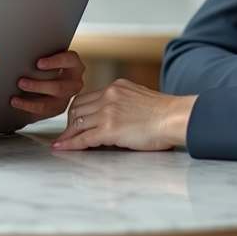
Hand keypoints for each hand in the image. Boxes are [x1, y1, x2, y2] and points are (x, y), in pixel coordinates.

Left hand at [11, 50, 84, 118]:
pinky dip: (27, 106)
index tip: (39, 63)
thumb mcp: (50, 59)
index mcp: (74, 65)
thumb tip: (18, 54)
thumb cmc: (50, 65)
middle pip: (59, 87)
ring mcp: (67, 98)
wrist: (51, 82)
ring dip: (30, 101)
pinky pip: (42, 110)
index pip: (70, 60)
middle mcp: (74, 82)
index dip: (55, 62)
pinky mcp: (58, 108)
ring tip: (15, 97)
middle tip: (21, 82)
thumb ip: (42, 56)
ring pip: (50, 102)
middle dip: (38, 85)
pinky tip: (16, 102)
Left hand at [51, 79, 195, 151]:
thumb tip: (119, 116)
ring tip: (62, 142)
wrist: (175, 117)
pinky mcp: (109, 129)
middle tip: (66, 133)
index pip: (87, 97)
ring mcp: (108, 112)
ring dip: (67, 134)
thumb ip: (125, 103)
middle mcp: (109, 95)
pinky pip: (83, 138)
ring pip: (77, 122)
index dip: (77, 111)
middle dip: (70, 122)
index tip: (73, 121)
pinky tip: (61, 148)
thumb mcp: (140, 98)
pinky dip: (70, 144)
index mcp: (117, 87)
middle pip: (77, 108)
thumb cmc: (165, 114)